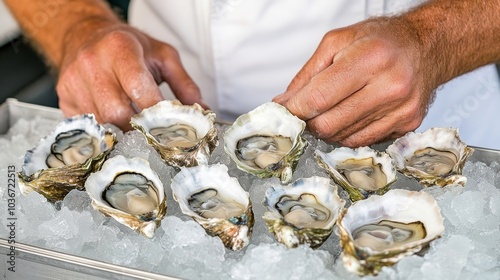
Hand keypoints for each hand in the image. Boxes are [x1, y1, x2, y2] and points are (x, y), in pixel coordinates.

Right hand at [56, 24, 203, 130]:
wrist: (86, 34)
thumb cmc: (127, 45)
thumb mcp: (162, 56)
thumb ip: (184, 84)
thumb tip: (202, 112)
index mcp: (120, 48)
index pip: (138, 87)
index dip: (155, 112)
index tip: (169, 127)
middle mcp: (92, 63)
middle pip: (116, 112)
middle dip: (138, 129)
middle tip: (154, 135)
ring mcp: (74, 81)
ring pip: (101, 123)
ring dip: (123, 132)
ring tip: (137, 130)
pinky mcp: (64, 97)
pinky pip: (87, 124)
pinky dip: (105, 130)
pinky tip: (116, 125)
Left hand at [273, 17, 436, 146]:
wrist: (426, 47)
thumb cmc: (380, 40)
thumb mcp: (338, 42)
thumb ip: (308, 75)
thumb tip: (284, 103)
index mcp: (370, 58)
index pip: (319, 97)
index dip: (295, 110)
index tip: (283, 113)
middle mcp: (390, 86)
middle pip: (330, 124)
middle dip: (310, 122)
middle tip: (306, 113)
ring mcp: (401, 109)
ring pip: (344, 138)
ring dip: (328, 129)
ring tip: (331, 110)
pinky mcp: (408, 124)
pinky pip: (364, 141)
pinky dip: (348, 133)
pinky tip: (349, 116)